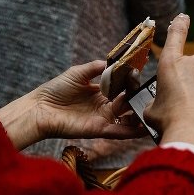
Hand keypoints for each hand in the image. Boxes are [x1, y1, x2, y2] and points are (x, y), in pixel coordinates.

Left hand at [0, 61, 142, 150]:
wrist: (40, 108)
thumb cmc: (55, 90)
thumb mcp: (78, 73)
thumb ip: (96, 67)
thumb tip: (114, 62)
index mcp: (100, 93)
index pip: (121, 88)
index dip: (131, 82)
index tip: (139, 74)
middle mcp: (103, 106)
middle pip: (127, 102)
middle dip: (138, 97)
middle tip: (151, 91)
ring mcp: (102, 118)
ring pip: (126, 118)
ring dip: (139, 115)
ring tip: (153, 110)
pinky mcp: (99, 130)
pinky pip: (119, 131)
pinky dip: (132, 131)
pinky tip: (145, 128)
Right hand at [143, 14, 193, 163]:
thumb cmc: (170, 121)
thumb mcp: (151, 110)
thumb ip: (155, 101)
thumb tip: (159, 106)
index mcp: (172, 63)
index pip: (176, 34)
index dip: (179, 24)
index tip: (183, 17)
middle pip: (187, 70)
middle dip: (183, 84)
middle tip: (175, 104)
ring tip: (187, 116)